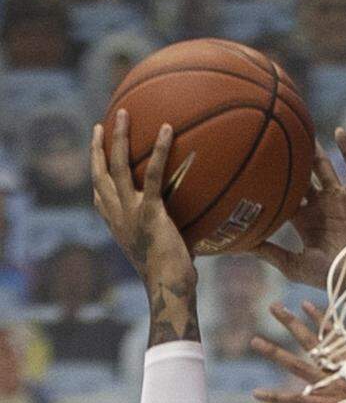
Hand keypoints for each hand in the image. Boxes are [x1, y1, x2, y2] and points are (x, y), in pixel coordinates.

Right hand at [90, 110, 194, 291]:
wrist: (169, 290)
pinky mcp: (150, 211)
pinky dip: (159, 150)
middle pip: (100, 174)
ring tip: (125, 112)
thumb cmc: (172, 281)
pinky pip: (153, 173)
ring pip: (117, 165)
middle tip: (102, 126)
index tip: (97, 160)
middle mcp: (118, 216)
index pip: (100, 197)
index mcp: (118, 227)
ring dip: (119, 136)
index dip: (97, 177)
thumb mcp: (165, 256)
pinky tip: (168, 130)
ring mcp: (131, 212)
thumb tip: (193, 236)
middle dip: (98, 148)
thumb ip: (169, 240)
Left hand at [251, 301, 345, 402]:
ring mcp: (332, 389)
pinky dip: (275, 397)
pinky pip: (295, 400)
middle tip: (273, 306)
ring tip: (254, 340)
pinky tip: (257, 393)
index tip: (306, 304)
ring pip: (297, 365)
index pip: (335, 338)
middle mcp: (341, 374)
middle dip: (291, 323)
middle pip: (312, 343)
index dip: (320, 320)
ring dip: (274, 352)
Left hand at [252, 129, 345, 294]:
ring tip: (300, 124)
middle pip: (302, 175)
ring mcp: (339, 200)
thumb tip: (237, 243)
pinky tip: (339, 131)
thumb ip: (268, 252)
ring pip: (324, 168)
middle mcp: (320, 206)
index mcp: (304, 219)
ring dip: (313, 149)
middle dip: (291, 157)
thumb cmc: (328, 277)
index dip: (272, 178)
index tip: (253, 160)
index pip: (285, 192)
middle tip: (273, 133)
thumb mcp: (292, 265)